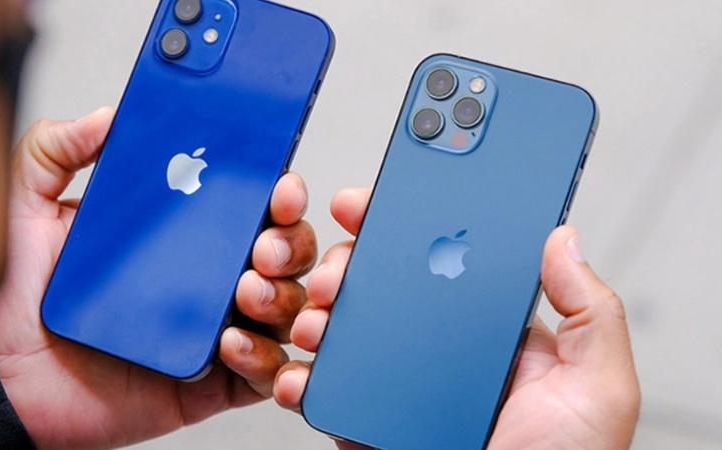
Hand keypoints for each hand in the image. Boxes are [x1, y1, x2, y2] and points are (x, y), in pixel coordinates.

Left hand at [0, 108, 316, 448]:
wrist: (5, 382)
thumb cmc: (19, 304)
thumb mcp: (25, 214)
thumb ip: (52, 152)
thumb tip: (106, 117)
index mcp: (181, 234)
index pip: (249, 204)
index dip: (277, 192)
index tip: (277, 186)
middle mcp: (207, 278)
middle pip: (284, 253)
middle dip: (291, 244)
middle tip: (263, 245)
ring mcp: (214, 329)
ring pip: (284, 308)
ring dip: (281, 297)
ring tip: (247, 292)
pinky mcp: (211, 381)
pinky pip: (262, 372)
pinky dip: (262, 358)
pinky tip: (231, 343)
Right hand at [274, 188, 640, 449]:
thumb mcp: (597, 388)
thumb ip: (589, 312)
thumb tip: (561, 237)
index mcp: (487, 332)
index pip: (442, 259)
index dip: (404, 223)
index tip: (371, 203)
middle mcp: (437, 350)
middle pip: (381, 285)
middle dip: (347, 265)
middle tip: (337, 269)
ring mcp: (397, 383)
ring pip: (344, 329)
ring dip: (315, 313)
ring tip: (315, 317)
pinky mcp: (366, 418)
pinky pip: (325, 386)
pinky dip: (299, 374)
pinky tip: (299, 369)